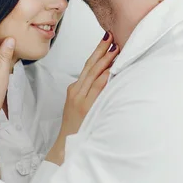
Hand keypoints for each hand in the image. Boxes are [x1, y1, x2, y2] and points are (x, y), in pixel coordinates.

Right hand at [45, 32, 118, 164]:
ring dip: (106, 61)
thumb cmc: (76, 127)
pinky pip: (96, 90)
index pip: (88, 65)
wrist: (66, 145)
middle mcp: (76, 91)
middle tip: (113, 37)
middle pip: (90, 66)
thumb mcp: (79, 106)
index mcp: (74, 89)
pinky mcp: (86, 107)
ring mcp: (80, 99)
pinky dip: (104, 78)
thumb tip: (106, 79)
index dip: (97, 51)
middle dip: (102, 50)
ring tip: (116, 48)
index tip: (107, 39)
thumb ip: (90, 92)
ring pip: (94, 75)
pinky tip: (111, 70)